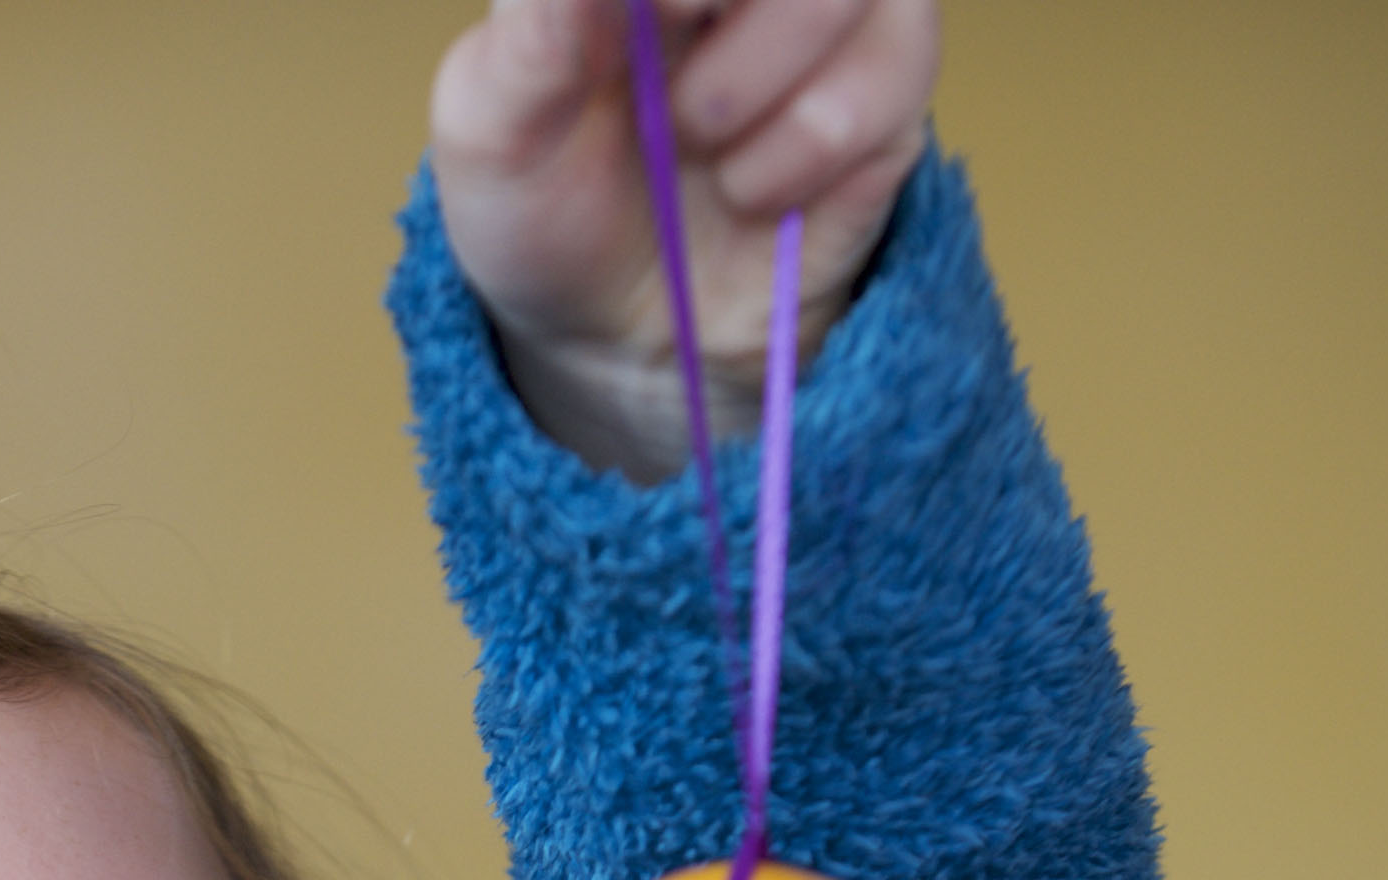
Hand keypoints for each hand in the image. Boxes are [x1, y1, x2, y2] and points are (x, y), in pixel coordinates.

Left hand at [432, 0, 937, 481]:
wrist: (621, 339)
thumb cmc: (550, 215)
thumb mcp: (493, 135)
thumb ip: (527, 40)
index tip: (648, 10)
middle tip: (665, 52)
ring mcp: (826, 9)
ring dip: (760, 73)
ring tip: (699, 139)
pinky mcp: (888, 80)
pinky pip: (895, 67)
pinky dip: (811, 140)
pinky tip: (753, 185)